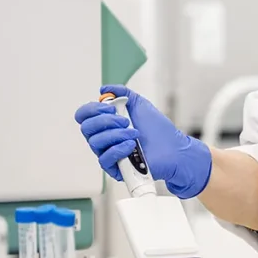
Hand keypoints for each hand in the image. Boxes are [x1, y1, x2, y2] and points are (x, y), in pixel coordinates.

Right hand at [74, 85, 211, 198]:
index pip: (84, 115)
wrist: (173, 148)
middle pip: (86, 128)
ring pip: (95, 142)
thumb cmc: (157, 129)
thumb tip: (104, 89)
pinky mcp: (115, 168)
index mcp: (106, 123)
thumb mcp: (140, 104)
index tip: (110, 107)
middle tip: (126, 121)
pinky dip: (118, 149)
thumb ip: (122, 93)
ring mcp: (108, 153)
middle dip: (106, 121)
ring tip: (135, 133)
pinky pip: (104, 159)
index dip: (92, 109)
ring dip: (117, 134)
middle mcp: (104, 138)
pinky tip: (131, 146)